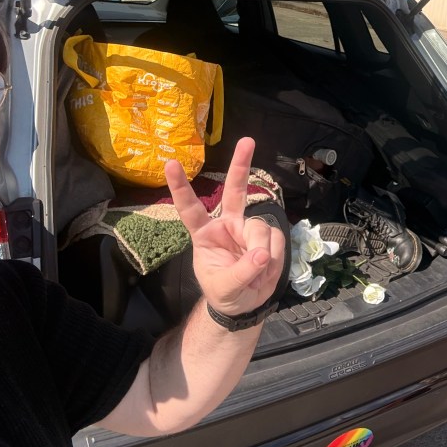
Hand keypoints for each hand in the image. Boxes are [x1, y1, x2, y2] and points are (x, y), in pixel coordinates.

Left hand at [166, 137, 285, 316]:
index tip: (170, 163)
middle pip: (235, 190)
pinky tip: (266, 272)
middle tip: (247, 140)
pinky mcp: (268, 239)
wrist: (244, 306)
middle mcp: (227, 225)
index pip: (190, 208)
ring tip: (258, 275)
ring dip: (263, 253)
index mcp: (205, 234)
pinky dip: (274, 260)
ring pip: (261, 228)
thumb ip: (242, 272)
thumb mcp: (226, 288)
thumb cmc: (224, 293)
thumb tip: (262, 254)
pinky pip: (276, 241)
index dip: (180, 188)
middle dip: (241, 165)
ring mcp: (248, 230)